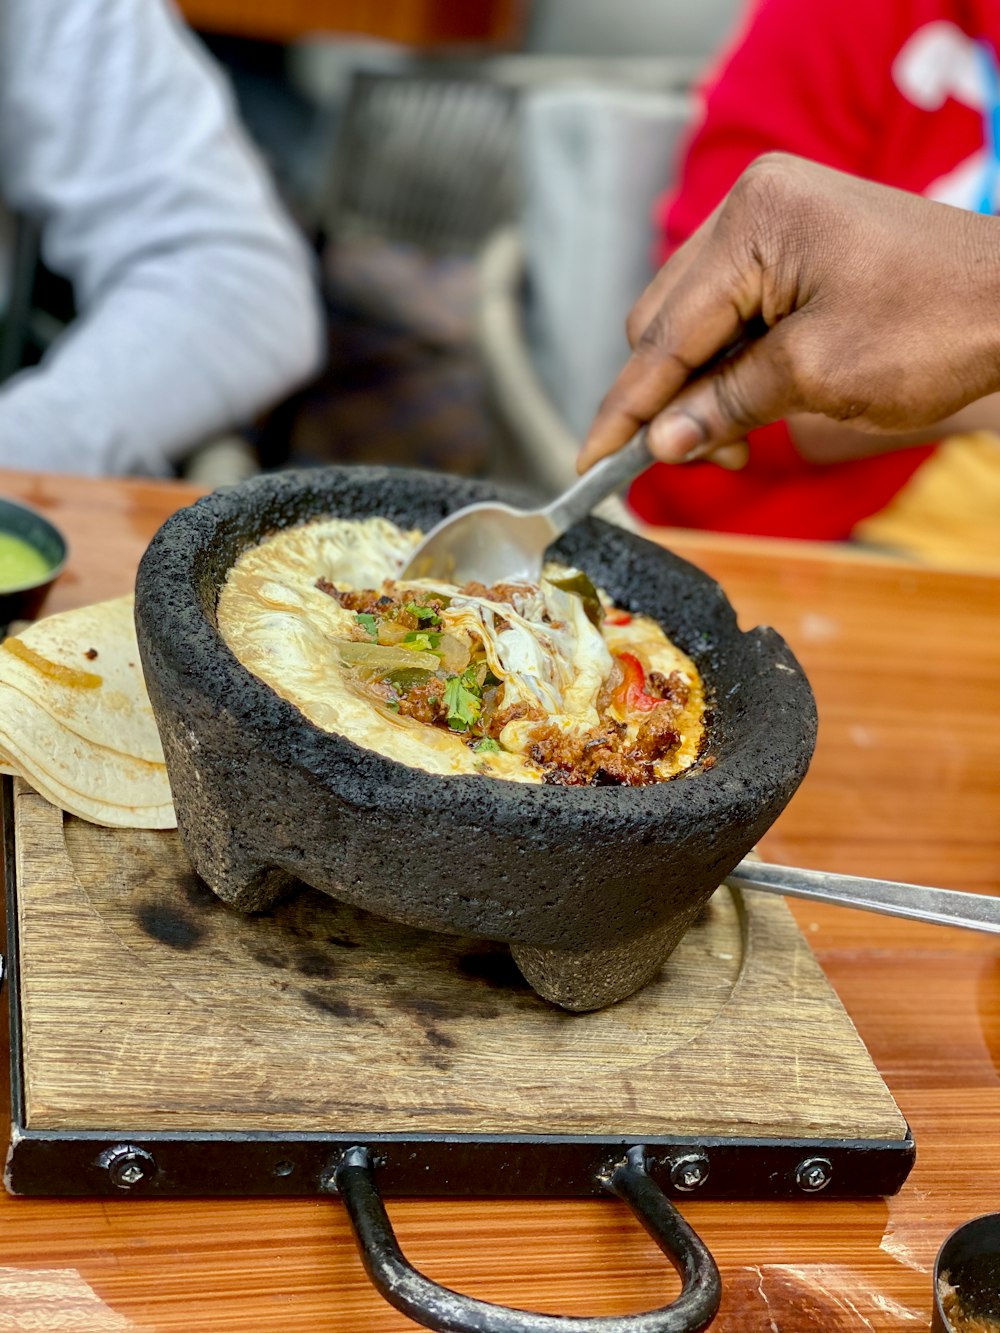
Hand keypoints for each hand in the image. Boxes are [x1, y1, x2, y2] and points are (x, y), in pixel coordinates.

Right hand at [580, 154, 999, 470]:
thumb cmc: (938, 324)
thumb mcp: (818, 376)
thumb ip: (727, 404)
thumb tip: (659, 444)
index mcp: (754, 221)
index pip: (663, 332)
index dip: (626, 408)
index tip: (589, 463)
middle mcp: (753, 208)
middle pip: (666, 323)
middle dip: (671, 401)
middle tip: (692, 463)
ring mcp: (774, 223)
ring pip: (695, 325)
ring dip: (703, 391)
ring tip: (738, 444)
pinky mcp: (793, 247)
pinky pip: (733, 316)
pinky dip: (732, 369)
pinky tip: (753, 407)